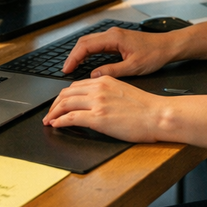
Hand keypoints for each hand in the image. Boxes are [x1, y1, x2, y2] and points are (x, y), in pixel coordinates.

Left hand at [42, 76, 167, 142]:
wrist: (158, 115)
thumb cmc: (146, 108)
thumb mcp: (123, 91)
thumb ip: (107, 93)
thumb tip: (96, 102)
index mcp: (105, 80)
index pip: (76, 86)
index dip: (63, 96)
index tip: (59, 104)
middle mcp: (99, 88)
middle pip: (66, 93)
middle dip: (54, 104)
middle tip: (49, 113)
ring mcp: (98, 103)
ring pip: (65, 104)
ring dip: (53, 113)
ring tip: (49, 121)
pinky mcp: (98, 118)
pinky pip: (71, 118)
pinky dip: (60, 121)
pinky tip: (56, 125)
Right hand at [62, 26, 181, 77]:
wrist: (167, 46)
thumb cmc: (154, 54)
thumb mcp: (133, 67)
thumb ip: (112, 71)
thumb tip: (94, 76)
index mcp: (114, 38)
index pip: (86, 46)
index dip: (74, 58)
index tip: (67, 69)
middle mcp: (112, 34)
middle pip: (85, 42)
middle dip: (73, 55)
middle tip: (65, 70)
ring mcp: (114, 36)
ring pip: (90, 42)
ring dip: (79, 53)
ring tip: (72, 67)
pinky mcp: (117, 40)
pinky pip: (97, 45)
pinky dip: (88, 53)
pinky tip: (86, 62)